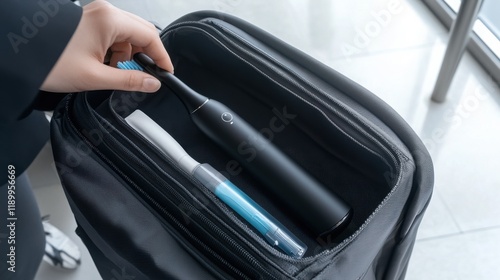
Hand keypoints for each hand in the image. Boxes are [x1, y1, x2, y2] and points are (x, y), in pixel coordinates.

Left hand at [41, 0, 172, 92]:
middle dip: (144, 56)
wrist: (20, 55)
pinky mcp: (89, 22)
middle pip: (141, 33)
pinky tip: (106, 66)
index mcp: (110, 20)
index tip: (166, 72)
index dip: (161, 56)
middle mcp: (105, 13)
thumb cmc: (51, 61)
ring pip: (127, 35)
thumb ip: (130, 81)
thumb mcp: (95, 77)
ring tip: (116, 74)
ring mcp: (97, 15)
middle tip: (146, 75)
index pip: (150, 35)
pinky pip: (113, 35)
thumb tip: (152, 83)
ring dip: (128, 56)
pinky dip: (115, 52)